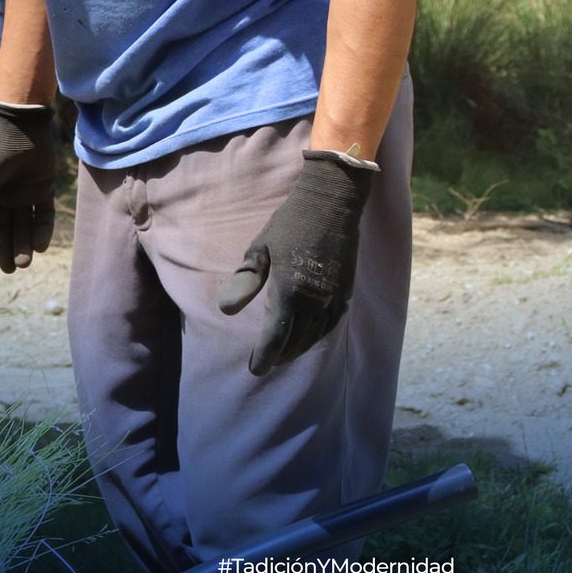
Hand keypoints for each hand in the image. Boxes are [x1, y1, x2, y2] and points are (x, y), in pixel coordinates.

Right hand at [0, 100, 55, 272]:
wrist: (21, 126)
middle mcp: (5, 197)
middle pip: (6, 230)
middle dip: (7, 250)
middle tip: (10, 270)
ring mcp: (25, 194)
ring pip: (25, 226)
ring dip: (24, 245)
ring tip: (24, 263)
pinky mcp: (45, 190)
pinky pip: (44, 215)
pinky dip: (42, 231)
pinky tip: (40, 246)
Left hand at [218, 148, 374, 374]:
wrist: (332, 203)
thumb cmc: (289, 223)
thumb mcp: (260, 249)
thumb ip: (244, 281)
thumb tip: (226, 310)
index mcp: (290, 290)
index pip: (276, 335)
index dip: (265, 355)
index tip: (254, 369)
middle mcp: (315, 300)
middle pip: (296, 340)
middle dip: (279, 355)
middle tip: (264, 364)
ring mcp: (334, 297)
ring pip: (316, 335)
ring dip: (298, 349)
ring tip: (282, 355)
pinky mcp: (346, 291)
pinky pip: (331, 324)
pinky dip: (318, 335)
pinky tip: (308, 337)